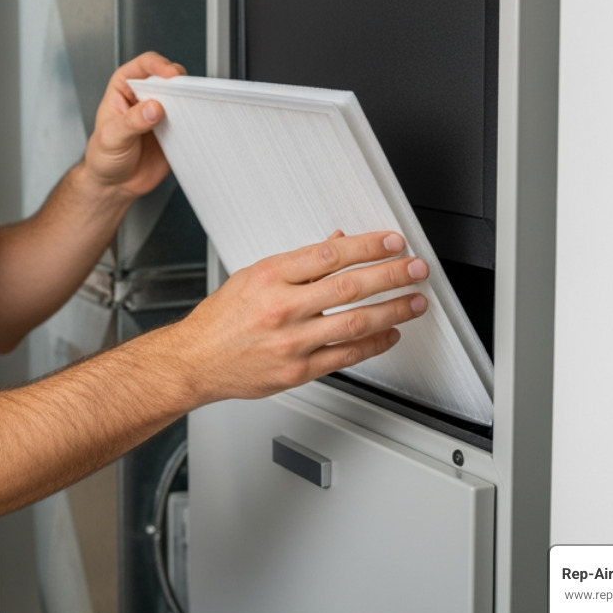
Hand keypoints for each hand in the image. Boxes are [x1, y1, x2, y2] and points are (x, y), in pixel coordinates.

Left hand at [81, 52, 185, 197]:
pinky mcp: (174, 130)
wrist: (113, 185)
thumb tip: (152, 108)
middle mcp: (144, 97)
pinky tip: (192, 127)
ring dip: (188, 102)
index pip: (143, 66)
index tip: (169, 75)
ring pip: (182, 97)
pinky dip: (194, 122)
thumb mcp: (111, 138)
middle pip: (168, 77)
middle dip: (178, 83)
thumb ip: (132, 122)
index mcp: (124, 88)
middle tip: (182, 96)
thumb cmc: (103, 157)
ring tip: (188, 112)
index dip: (158, 65)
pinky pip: (189, 120)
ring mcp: (162, 113)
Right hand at [162, 229, 430, 402]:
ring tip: (415, 301)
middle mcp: (282, 308)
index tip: (393, 242)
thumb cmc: (221, 319)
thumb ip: (298, 263)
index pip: (329, 255)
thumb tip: (335, 243)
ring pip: (354, 323)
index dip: (367, 246)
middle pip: (349, 287)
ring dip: (393, 310)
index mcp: (269, 276)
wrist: (196, 361)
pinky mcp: (298, 370)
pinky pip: (346, 356)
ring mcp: (291, 342)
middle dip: (391, 275)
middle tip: (416, 268)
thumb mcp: (254, 276)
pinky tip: (390, 333)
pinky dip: (373, 344)